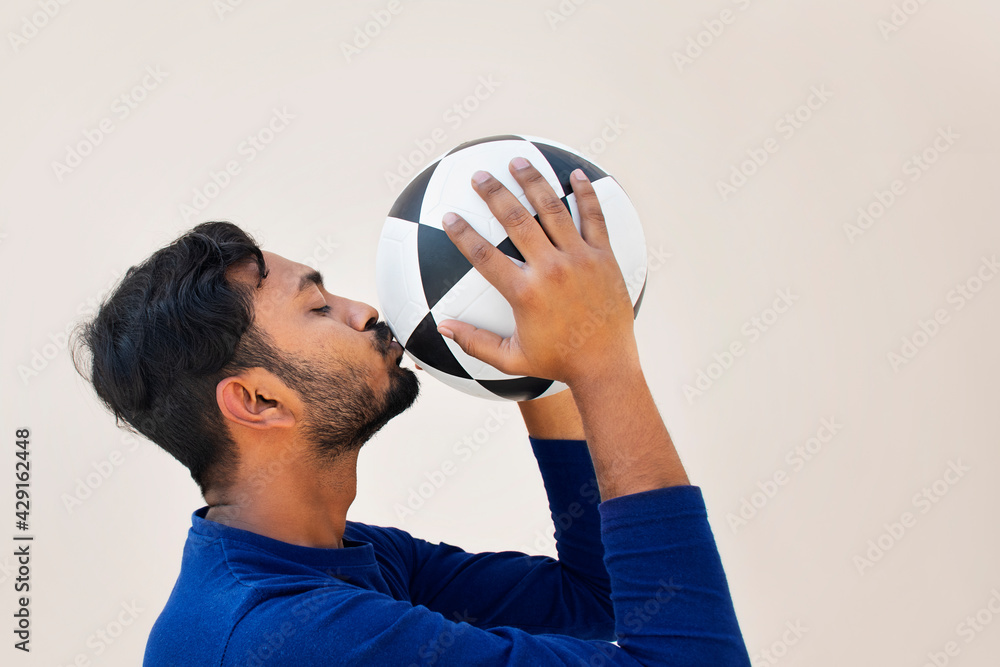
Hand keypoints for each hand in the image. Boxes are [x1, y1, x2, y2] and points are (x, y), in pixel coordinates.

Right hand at [437, 158, 638, 387]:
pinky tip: (575, 175)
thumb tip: (443, 328)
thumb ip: (475, 342)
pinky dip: (585, 194)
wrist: (605, 365)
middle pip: (516, 221)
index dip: (463, 234)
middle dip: (494, 193)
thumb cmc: (557, 362)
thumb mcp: (511, 359)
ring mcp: (580, 260)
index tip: (450, 216)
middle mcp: (551, 270)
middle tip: (479, 175)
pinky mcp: (604, 257)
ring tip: (518, 161)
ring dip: (533, 182)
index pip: (484, 255)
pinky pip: (594, 218)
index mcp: (525, 293)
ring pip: (553, 210)